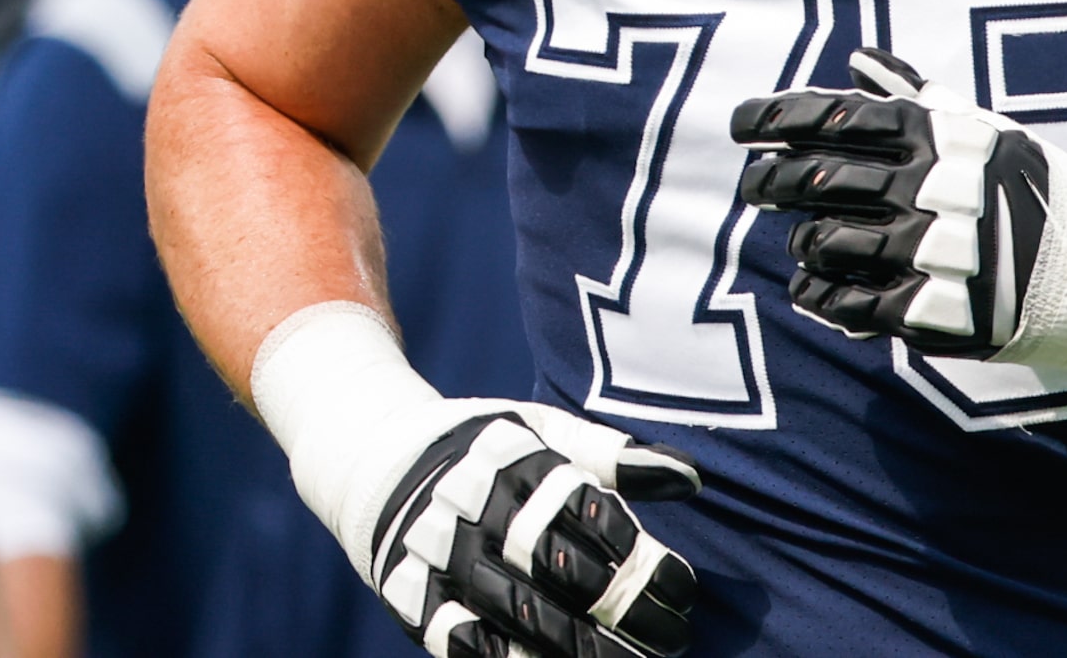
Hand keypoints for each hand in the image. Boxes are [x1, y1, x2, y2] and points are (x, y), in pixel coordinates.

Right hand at [348, 398, 698, 657]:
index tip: (683, 590)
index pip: (588, 512)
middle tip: (673, 638)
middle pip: (558, 566)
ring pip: (517, 612)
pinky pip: (462, 642)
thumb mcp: (542, 431)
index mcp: (515, 460)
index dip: (639, 555)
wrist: (378, 464)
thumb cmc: (486, 450)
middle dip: (622, 609)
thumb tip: (688, 477)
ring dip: (578, 649)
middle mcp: (476, 506)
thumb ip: (611, 454)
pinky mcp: (412, 597)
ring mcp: (441, 555)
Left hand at [731, 50, 1066, 401]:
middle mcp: (945, 188)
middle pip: (826, 179)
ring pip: (834, 244)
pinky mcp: (950, 312)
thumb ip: (921, 100)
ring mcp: (947, 253)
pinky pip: (861, 307)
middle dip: (774, 181)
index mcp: (955, 138)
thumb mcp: (994, 135)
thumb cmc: (1050, 199)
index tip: (741, 125)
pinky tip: (814, 292)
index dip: (783, 118)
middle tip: (752, 187)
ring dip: (805, 243)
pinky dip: (826, 299)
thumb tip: (860, 58)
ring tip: (801, 243)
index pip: (848, 115)